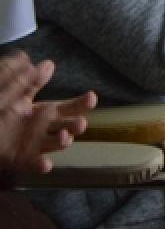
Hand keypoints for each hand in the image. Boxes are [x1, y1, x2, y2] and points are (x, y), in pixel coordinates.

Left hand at [0, 53, 94, 175]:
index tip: (92, 97)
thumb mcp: (20, 97)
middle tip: (80, 123)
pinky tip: (46, 164)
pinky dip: (41, 165)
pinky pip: (34, 164)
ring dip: (63, 142)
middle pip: (67, 127)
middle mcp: (46, 129)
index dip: (82, 103)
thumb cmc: (7, 116)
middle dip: (76, 126)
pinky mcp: (24, 160)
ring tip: (65, 138)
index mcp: (47, 113)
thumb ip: (33, 83)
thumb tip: (48, 63)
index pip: (69, 108)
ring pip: (55, 144)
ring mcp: (37, 146)